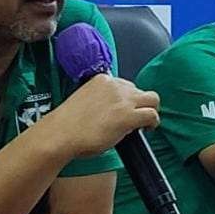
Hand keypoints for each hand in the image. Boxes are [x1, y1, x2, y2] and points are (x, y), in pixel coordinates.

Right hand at [39, 75, 159, 157]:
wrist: (61, 133)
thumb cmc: (67, 124)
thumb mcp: (84, 100)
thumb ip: (101, 100)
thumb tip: (112, 112)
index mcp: (102, 79)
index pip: (124, 85)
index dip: (127, 99)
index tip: (124, 109)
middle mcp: (115, 86)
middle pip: (139, 90)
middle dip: (139, 103)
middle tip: (136, 117)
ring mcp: (123, 100)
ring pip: (152, 99)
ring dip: (150, 110)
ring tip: (145, 123)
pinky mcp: (129, 116)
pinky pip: (152, 115)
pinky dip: (153, 122)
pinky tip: (147, 129)